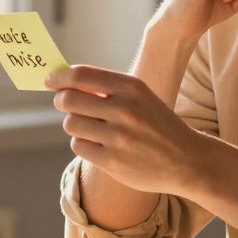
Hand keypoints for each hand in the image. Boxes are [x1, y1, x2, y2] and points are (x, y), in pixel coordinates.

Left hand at [47, 64, 207, 195]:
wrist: (187, 160)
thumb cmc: (157, 124)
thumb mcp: (140, 97)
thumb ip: (106, 88)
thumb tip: (63, 83)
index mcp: (131, 87)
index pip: (81, 75)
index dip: (59, 77)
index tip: (49, 80)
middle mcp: (125, 110)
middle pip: (69, 100)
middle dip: (62, 101)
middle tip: (66, 104)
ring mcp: (119, 137)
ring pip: (71, 124)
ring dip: (74, 124)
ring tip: (90, 127)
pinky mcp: (113, 162)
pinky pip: (78, 146)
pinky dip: (83, 144)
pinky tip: (98, 144)